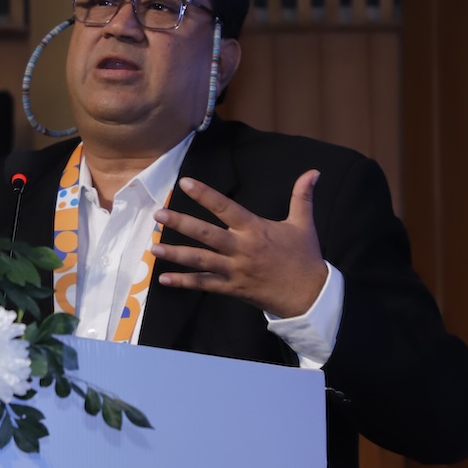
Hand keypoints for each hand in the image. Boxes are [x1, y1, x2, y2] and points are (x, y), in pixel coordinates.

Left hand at [152, 170, 328, 317]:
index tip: (185, 183)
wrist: (309, 296)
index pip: (226, 208)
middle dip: (181, 224)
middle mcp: (242, 248)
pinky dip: (184, 283)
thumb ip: (302, 197)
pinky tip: (164, 280)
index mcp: (255, 229)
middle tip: (158, 215)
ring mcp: (235, 270)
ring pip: (201, 261)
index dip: (205, 195)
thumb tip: (314, 172)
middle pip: (206, 234)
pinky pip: (205, 285)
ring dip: (176, 254)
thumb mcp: (304, 224)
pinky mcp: (232, 289)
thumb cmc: (304, 257)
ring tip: (153, 248)